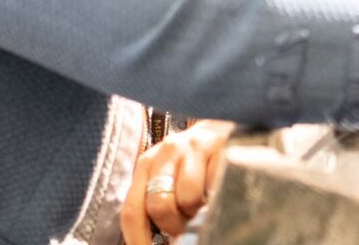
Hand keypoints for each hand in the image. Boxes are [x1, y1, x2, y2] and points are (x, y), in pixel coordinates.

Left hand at [121, 119, 231, 243]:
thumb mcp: (168, 178)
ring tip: (205, 200)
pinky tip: (219, 186)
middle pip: (160, 206)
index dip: (139, 240)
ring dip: (199, 210)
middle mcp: (166, 151)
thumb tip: (162, 243)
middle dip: (175, 225)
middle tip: (187, 223)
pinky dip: (218, 194)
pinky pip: (215, 186)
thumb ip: (158, 206)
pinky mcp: (220, 144)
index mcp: (147, 164)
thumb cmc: (195, 162)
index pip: (132, 211)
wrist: (226, 126)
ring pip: (189, 199)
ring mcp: (194, 146)